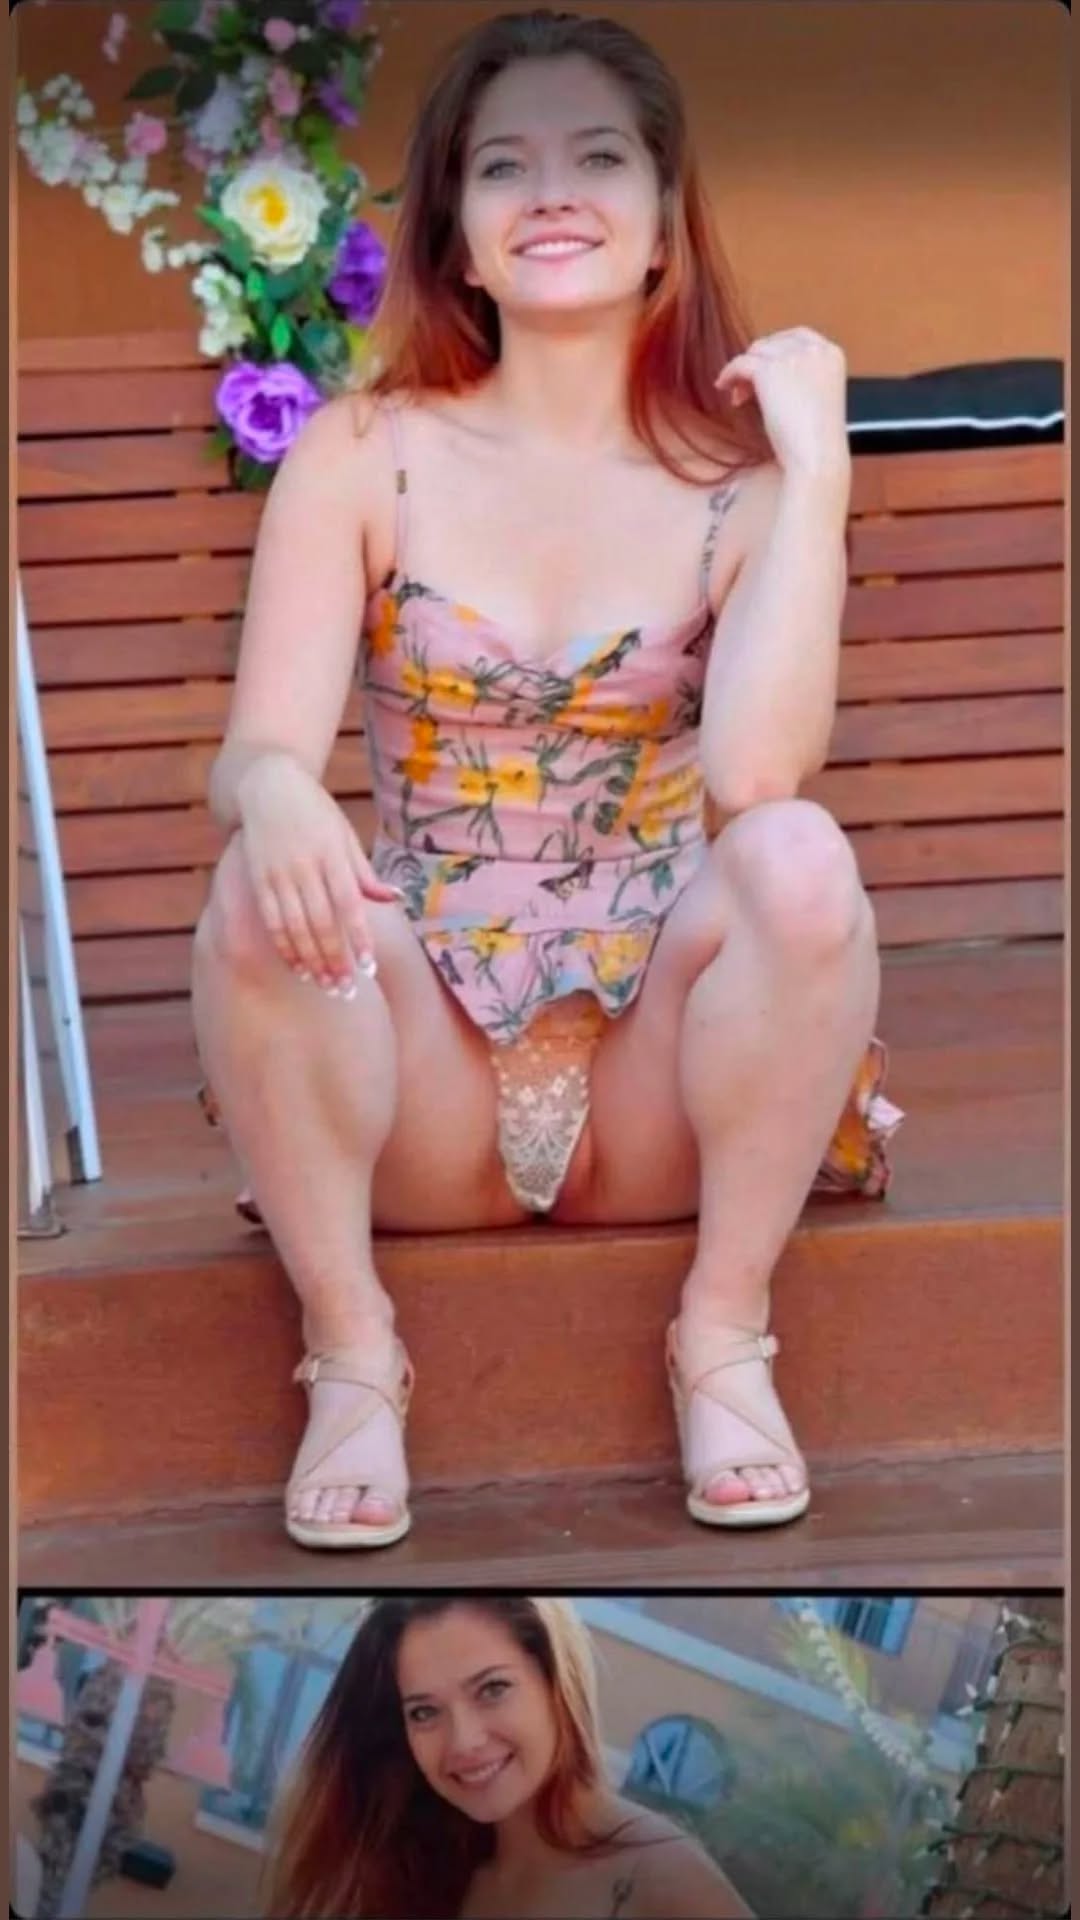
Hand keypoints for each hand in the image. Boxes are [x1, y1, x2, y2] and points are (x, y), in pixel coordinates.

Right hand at [236, 751, 401, 993]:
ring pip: (296, 927)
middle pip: (322, 922)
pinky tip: (297, 967)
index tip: (369, 968)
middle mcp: (305, 865)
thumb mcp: (345, 834)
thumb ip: (364, 872)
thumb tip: (394, 899)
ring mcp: (279, 872)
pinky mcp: (258, 878)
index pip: (349, 904)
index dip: (358, 937)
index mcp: (333, 854)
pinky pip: (272, 919)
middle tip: (347, 990)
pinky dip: (285, 946)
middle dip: (335, 959)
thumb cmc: (315, 812)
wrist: (268, 784)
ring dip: (311, 960)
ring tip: (326, 986)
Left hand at [715, 327, 848, 478]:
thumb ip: (801, 378)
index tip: (766, 368)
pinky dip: (729, 374)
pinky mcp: (769, 370)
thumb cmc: (818, 441)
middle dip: (760, 361)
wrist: (816, 457)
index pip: (799, 337)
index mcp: (832, 354)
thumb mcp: (816, 399)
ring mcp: (792, 356)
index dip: (778, 350)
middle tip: (749, 386)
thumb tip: (768, 372)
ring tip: (740, 396)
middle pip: (775, 342)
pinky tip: (724, 387)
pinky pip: (740, 363)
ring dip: (745, 371)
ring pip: (756, 351)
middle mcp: (814, 349)